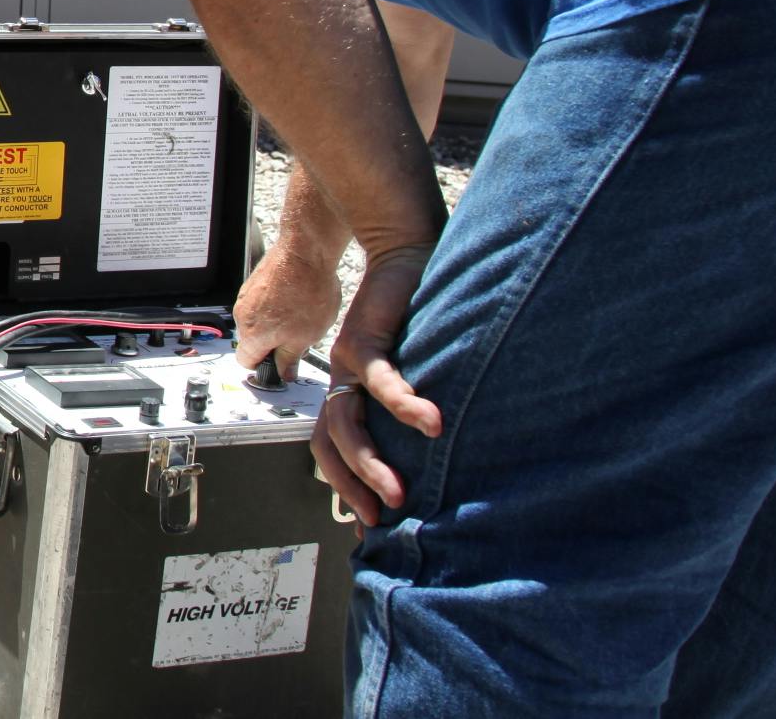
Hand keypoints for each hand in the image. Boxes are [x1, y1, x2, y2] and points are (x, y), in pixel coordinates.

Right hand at [232, 238, 342, 376]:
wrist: (306, 251)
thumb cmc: (307, 292)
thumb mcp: (306, 337)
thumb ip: (290, 358)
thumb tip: (285, 372)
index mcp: (252, 335)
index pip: (246, 361)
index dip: (264, 366)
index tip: (280, 364)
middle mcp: (242, 314)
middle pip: (252, 340)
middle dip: (272, 342)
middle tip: (299, 338)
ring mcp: (247, 294)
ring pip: (258, 319)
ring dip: (275, 322)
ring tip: (302, 314)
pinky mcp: (256, 279)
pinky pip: (262, 300)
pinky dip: (277, 304)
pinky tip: (298, 298)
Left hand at [313, 243, 443, 526]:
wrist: (405, 250)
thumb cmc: (419, 312)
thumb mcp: (416, 367)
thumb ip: (417, 404)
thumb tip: (444, 446)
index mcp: (352, 393)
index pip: (335, 450)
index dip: (347, 487)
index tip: (371, 525)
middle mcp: (344, 382)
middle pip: (331, 446)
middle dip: (352, 487)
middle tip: (382, 518)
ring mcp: (350, 364)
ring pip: (348, 425)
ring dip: (373, 464)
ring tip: (401, 494)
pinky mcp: (366, 338)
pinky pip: (382, 381)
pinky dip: (406, 405)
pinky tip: (431, 424)